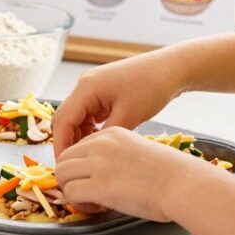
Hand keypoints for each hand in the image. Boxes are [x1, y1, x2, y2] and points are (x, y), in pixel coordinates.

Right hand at [52, 49, 191, 157]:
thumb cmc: (153, 87)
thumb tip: (90, 154)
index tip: (65, 166)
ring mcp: (93, 87)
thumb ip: (106, 135)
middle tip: (74, 164)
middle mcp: (84, 86)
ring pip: (76, 117)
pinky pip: (88, 113)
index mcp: (86, 88)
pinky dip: (90, 128)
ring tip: (89, 155)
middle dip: (67, 141)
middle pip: (65, 118)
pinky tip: (100, 141)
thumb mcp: (129, 115)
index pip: (62, 121)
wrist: (172, 68)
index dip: (61, 144)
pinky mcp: (102, 92)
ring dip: (79, 135)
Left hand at [55, 128, 215, 221]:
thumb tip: (97, 174)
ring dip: (72, 191)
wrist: (184, 185)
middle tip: (88, 193)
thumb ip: (115, 157)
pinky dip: (79, 204)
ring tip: (92, 202)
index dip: (81, 168)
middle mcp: (101, 144)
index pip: (77, 147)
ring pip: (62, 175)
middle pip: (63, 159)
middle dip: (71, 179)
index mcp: (111, 134)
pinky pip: (71, 193)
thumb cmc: (171, 175)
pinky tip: (97, 208)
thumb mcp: (139, 152)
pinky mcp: (99, 185)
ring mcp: (98, 164)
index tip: (95, 180)